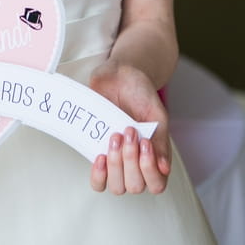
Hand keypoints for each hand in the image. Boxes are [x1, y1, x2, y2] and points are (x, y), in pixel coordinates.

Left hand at [88, 61, 170, 195]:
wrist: (120, 75)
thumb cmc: (141, 94)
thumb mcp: (157, 114)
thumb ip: (161, 140)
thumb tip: (164, 168)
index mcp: (155, 157)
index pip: (157, 184)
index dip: (149, 170)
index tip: (145, 143)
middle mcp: (136, 164)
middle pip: (135, 186)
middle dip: (131, 160)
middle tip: (129, 131)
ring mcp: (116, 160)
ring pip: (117, 186)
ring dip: (116, 165)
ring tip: (115, 137)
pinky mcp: (97, 152)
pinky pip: (98, 181)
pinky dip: (99, 174)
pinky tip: (100, 156)